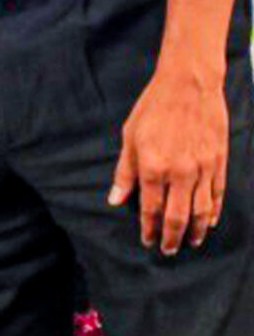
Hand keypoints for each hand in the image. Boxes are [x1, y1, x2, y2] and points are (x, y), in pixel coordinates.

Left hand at [110, 63, 230, 252]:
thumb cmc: (154, 108)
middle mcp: (180, 173)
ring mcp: (203, 169)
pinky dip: (214, 212)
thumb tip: (116, 200)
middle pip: (177, 216)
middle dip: (171, 237)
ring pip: (201, 211)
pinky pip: (218, 195)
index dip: (149, 228)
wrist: (189, 86)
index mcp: (153, 167)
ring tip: (189, 243)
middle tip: (168, 250)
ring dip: (194, 231)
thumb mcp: (129, 137)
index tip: (147, 240)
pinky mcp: (220, 163)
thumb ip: (124, 172)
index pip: (151, 209)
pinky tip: (208, 223)